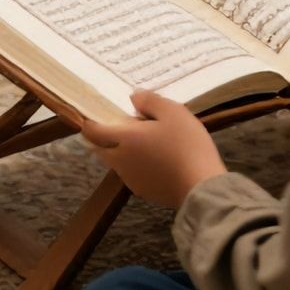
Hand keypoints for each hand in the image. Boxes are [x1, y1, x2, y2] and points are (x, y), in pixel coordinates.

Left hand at [81, 90, 225, 208]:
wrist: (200, 188)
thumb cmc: (186, 144)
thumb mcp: (173, 112)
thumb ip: (149, 101)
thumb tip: (133, 97)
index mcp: (124, 139)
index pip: (93, 132)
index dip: (88, 122)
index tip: (90, 114)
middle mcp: (121, 161)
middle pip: (101, 148)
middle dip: (104, 137)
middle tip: (122, 124)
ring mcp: (131, 179)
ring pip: (116, 162)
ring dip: (121, 151)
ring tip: (144, 140)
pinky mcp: (144, 192)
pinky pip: (132, 173)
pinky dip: (136, 164)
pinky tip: (156, 159)